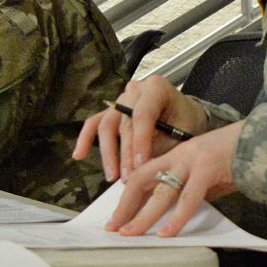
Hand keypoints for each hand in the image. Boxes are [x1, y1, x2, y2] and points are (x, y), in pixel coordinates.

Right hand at [74, 75, 209, 181]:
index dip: (141, 141)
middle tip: (128, 178)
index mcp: (156, 88)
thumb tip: (145, 170)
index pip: (143, 114)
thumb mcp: (184, 131)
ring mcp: (121, 100)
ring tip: (113, 176)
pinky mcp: (112, 112)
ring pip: (107, 125)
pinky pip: (95, 123)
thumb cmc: (187, 121)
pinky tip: (79, 155)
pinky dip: (86, 139)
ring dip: (108, 153)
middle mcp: (135, 91)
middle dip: (126, 154)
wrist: (187, 114)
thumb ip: (163, 146)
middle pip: (124, 123)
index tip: (141, 165)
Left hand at [105, 121, 242, 236]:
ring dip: (144, 216)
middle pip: (142, 181)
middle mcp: (179, 156)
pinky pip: (189, 198)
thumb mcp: (206, 175)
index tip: (116, 217)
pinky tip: (167, 233)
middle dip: (125, 206)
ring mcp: (192, 161)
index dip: (126, 197)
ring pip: (162, 192)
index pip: (142, 175)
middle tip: (113, 228)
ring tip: (131, 234)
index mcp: (175, 155)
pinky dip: (177, 218)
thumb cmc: (234, 160)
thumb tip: (173, 214)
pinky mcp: (208, 169)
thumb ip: (190, 190)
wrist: (262, 140)